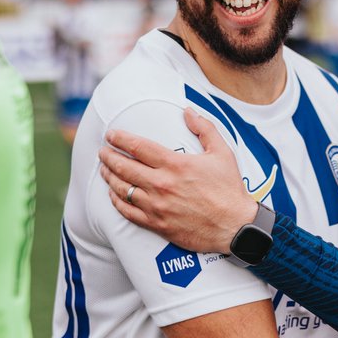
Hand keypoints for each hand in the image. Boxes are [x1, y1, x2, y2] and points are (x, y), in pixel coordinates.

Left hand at [99, 108, 257, 254]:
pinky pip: (128, 212)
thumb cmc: (229, 189)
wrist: (234, 226)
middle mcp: (162, 184)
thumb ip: (204, 128)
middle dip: (109, 156)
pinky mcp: (157, 224)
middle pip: (125, 167)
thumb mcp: (222, 152)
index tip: (111, 134)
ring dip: (110, 178)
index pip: (139, 147)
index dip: (121, 138)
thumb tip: (188, 111)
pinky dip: (117, 202)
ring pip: (122, 189)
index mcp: (176, 164)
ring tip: (105, 170)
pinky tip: (113, 195)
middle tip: (103, 151)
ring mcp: (157, 206)